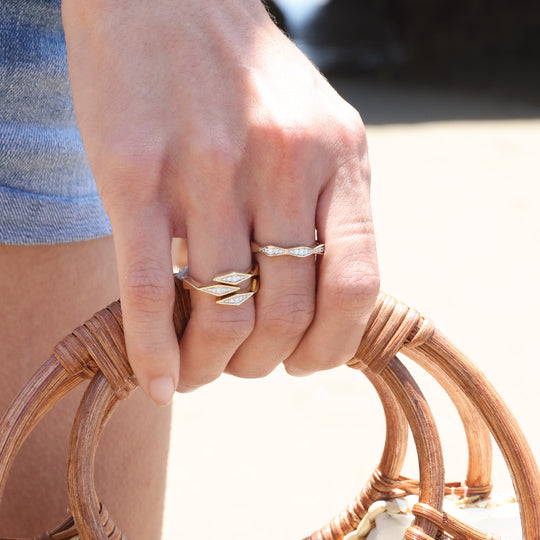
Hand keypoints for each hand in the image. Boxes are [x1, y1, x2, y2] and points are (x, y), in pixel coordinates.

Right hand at [62, 0, 378, 404]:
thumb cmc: (243, 75)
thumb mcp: (315, 129)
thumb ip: (328, 207)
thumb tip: (319, 304)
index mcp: (339, 158)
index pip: (357, 286)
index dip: (332, 346)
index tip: (303, 364)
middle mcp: (281, 164)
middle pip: (286, 313)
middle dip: (264, 365)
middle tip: (243, 367)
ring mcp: (207, 170)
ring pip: (222, 314)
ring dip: (212, 367)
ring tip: (200, 373)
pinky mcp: (135, 176)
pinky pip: (152, 293)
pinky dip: (156, 353)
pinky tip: (158, 380)